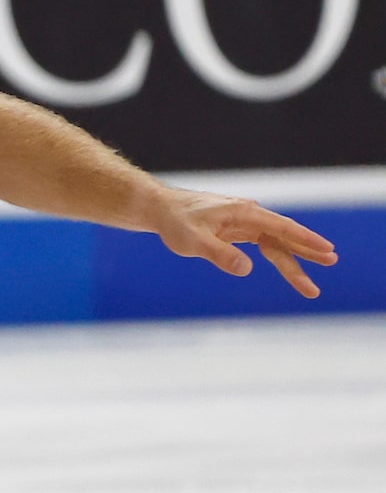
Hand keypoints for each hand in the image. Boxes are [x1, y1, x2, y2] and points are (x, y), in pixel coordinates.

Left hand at [150, 189, 336, 297]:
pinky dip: (277, 255)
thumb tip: (247, 269)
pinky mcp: (237, 230)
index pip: (281, 228)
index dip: (305, 239)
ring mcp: (244, 222)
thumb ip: (220, 254)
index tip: (326, 249)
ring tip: (310, 283)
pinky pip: (263, 244)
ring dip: (293, 260)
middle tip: (332, 262)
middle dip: (307, 251)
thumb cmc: (175, 222)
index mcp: (244, 213)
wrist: (160, 209)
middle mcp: (248, 215)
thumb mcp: (193, 241)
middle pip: (283, 237)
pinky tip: (289, 266)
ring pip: (275, 243)